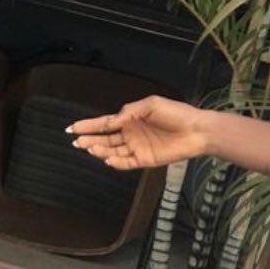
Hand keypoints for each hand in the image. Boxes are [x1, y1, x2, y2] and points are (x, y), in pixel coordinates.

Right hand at [67, 95, 209, 169]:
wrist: (197, 130)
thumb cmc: (177, 114)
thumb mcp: (150, 105)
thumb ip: (129, 112)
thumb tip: (112, 120)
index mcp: (130, 119)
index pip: (105, 123)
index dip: (88, 125)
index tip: (72, 127)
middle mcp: (131, 134)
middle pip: (105, 139)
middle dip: (89, 140)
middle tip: (76, 141)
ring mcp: (138, 147)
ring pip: (113, 151)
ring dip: (101, 150)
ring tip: (90, 148)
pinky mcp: (146, 159)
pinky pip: (127, 163)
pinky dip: (116, 162)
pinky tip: (107, 159)